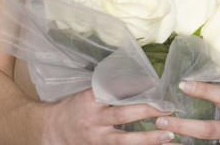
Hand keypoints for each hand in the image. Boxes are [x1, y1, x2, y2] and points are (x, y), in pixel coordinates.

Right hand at [43, 88, 174, 143]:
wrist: (51, 131)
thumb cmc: (76, 107)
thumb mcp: (89, 92)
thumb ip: (112, 87)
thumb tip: (146, 81)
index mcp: (91, 99)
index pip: (116, 91)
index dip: (137, 88)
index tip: (156, 85)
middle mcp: (94, 119)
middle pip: (122, 116)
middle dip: (147, 112)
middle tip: (169, 110)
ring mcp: (96, 139)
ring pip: (124, 141)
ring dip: (148, 139)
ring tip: (169, 136)